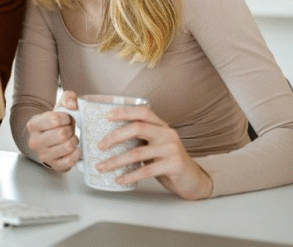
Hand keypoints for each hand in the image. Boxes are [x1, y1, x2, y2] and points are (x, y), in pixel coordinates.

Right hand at [26, 90, 80, 170]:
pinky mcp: (53, 166)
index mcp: (33, 125)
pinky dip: (76, 154)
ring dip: (74, 141)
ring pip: (67, 147)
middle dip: (70, 130)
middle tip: (68, 130)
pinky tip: (75, 149)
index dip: (65, 118)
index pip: (54, 120)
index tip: (66, 119)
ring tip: (71, 139)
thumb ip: (68, 98)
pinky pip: (69, 162)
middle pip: (62, 134)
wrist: (46, 140)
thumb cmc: (54, 123)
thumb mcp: (59, 107)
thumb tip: (73, 106)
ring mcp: (43, 155)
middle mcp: (34, 142)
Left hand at [96, 105, 212, 199]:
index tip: (107, 116)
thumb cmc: (167, 161)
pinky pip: (146, 170)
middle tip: (99, 146)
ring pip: (137, 152)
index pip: (143, 112)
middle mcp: (167, 134)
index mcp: (161, 126)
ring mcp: (171, 149)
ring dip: (116, 161)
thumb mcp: (155, 145)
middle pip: (137, 128)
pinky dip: (130, 175)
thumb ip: (140, 139)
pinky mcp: (174, 165)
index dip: (125, 111)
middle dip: (115, 136)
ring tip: (102, 167)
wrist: (193, 180)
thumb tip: (108, 139)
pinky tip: (119, 179)